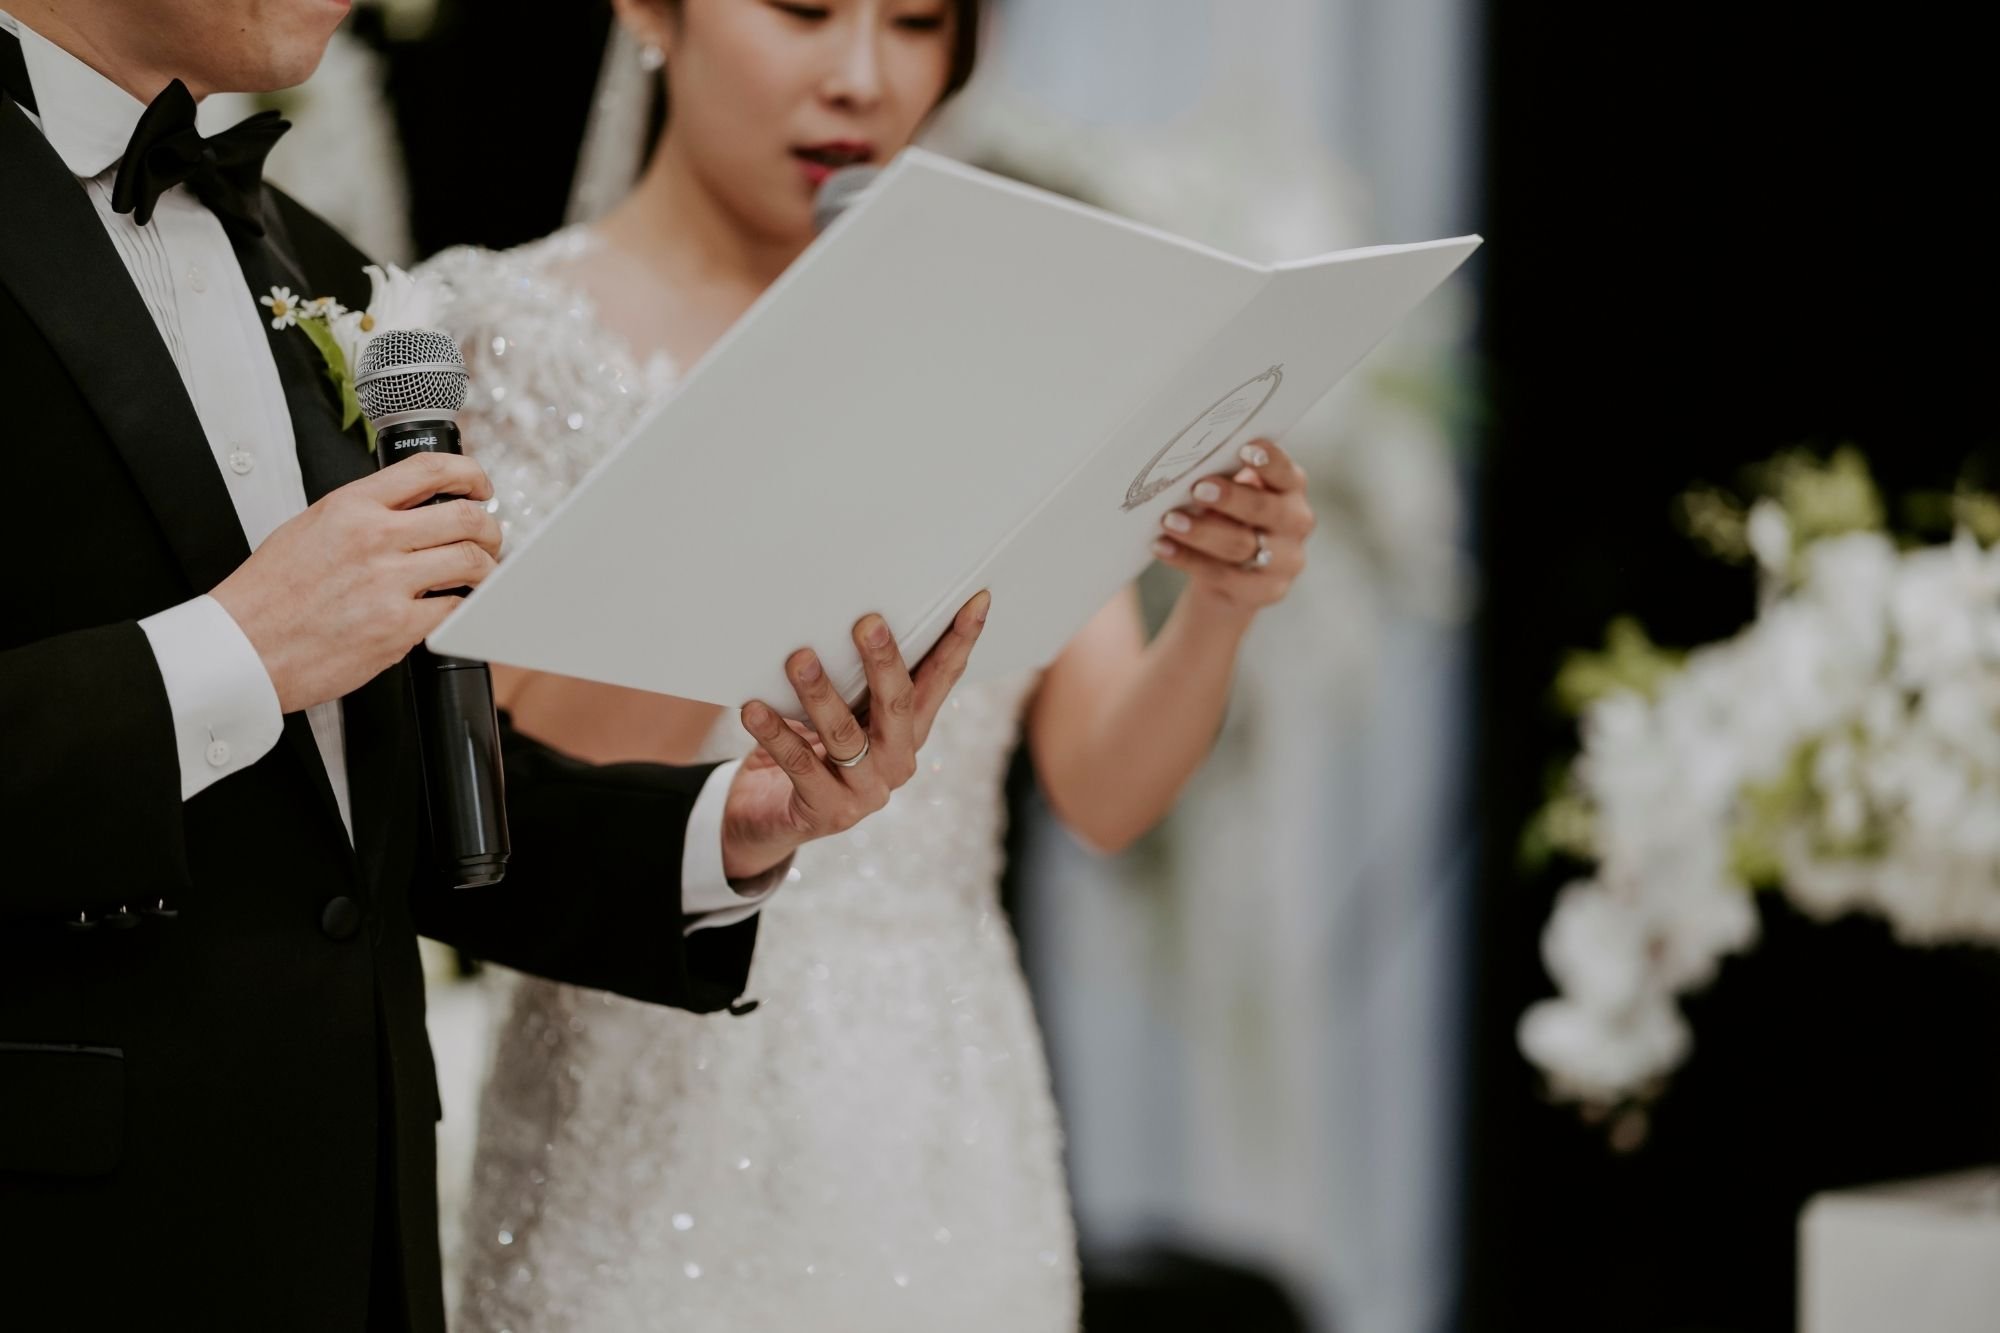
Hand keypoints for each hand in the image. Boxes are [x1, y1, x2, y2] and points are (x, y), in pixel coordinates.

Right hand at [211, 452, 502, 712]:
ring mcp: (389, 582)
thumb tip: (413, 510)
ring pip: (472, 562)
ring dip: (485, 569)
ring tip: (478, 576)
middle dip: (490, 529)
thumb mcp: (311, 526)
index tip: (480, 487)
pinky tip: (451, 608)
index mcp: (352, 505)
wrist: (243, 646)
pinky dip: (462, 608)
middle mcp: (374, 537)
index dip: (469, 474)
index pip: (429, 470)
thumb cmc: (270, 593)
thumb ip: (364, 514)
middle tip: (489, 539)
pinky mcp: (397, 626)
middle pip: (466, 517)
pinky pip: (455, 609)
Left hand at [719, 591, 989, 879]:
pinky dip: (776, 734)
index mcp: (910, 731)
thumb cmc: (811, 750)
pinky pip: (800, 765)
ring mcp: (866, 792)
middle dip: (884, 661)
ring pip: (845, 736)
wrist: (771, 817)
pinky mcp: (827, 811)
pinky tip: (754, 709)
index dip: (961, 641)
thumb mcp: (844, 713)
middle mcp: (897, 761)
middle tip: (867, 622)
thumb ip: (856, 680)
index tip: (976, 599)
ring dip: (820, 694)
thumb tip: (853, 612)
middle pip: (898, 705)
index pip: (941, 680)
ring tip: (798, 659)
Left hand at [1150, 438, 1314, 616]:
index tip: (1243, 449)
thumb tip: (1188, 462)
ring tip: (1169, 520)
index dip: (1268, 461)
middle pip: (1265, 509)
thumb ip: (1223, 477)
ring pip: (1241, 545)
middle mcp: (1296, 522)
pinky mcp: (1267, 590)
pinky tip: (1162, 547)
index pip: (1285, 472)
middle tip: (1197, 489)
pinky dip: (1188, 559)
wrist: (1231, 576)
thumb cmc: (1227, 517)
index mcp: (1290, 488)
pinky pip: (1223, 576)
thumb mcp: (1232, 493)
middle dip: (1230, 498)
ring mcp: (1286, 560)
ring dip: (1202, 532)